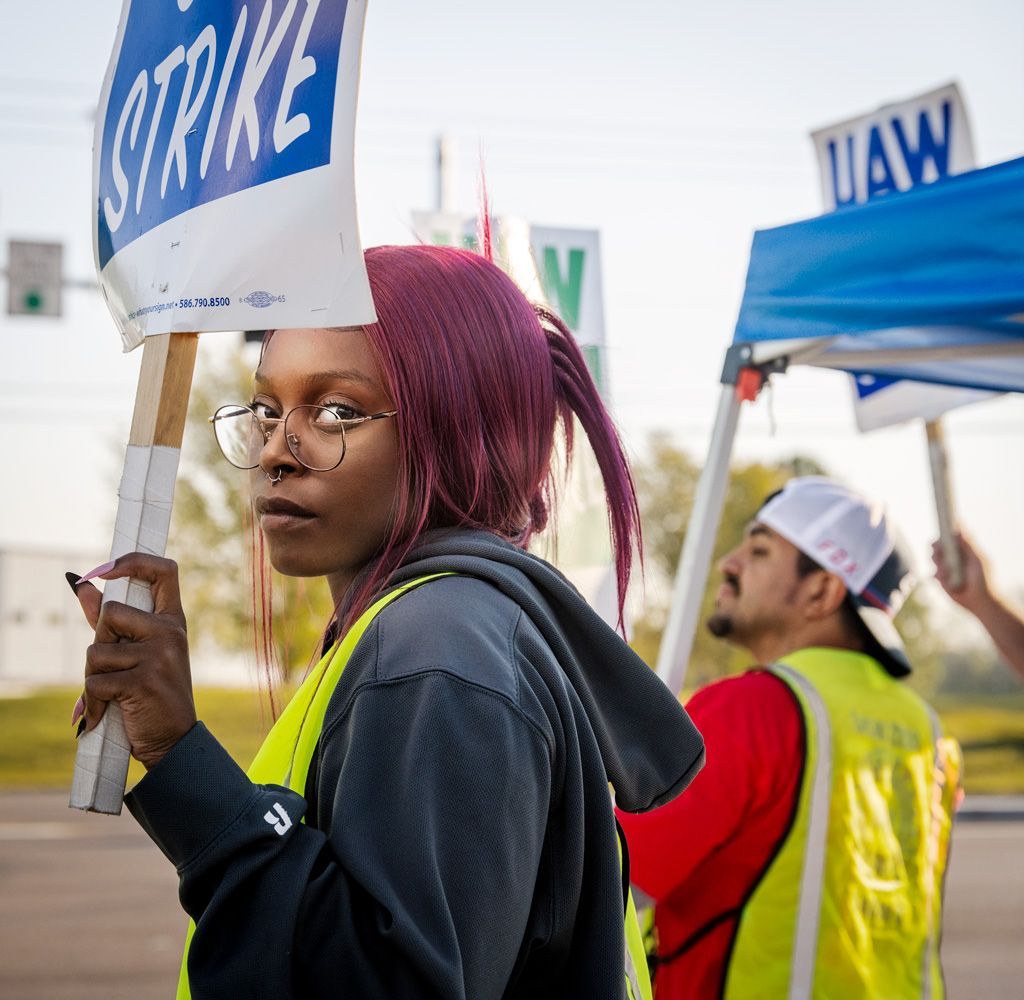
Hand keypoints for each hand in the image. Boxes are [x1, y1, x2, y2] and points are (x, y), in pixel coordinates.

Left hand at [71, 554, 196, 769]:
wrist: (173, 740)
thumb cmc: (154, 694)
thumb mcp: (140, 653)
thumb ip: (111, 620)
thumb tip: (80, 584)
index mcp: (173, 621)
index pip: (164, 571)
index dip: (134, 561)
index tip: (107, 570)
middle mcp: (170, 632)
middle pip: (111, 612)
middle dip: (99, 639)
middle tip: (114, 666)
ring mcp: (159, 655)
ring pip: (96, 649)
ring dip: (94, 675)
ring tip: (114, 693)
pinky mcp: (143, 681)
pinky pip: (94, 680)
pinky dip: (93, 701)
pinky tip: (107, 713)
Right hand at [931, 532, 991, 615]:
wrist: (980, 600)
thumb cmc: (983, 578)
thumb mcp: (977, 559)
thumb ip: (968, 545)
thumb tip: (960, 529)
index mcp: (962, 551)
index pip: (949, 539)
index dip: (943, 534)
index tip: (940, 529)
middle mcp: (952, 558)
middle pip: (938, 547)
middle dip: (936, 548)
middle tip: (937, 550)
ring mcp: (946, 569)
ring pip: (934, 559)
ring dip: (939, 563)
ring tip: (947, 571)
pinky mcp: (941, 580)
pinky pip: (933, 574)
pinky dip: (939, 576)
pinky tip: (947, 581)